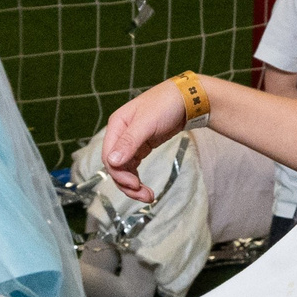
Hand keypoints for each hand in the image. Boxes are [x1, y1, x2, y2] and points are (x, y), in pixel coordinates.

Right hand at [100, 82, 187, 200]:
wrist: (188, 100)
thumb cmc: (166, 105)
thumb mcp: (147, 122)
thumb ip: (129, 142)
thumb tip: (112, 162)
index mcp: (117, 125)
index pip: (108, 156)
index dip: (118, 173)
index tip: (134, 185)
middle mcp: (120, 134)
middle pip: (115, 166)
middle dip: (126, 183)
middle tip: (143, 195)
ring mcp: (131, 142)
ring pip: (124, 169)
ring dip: (132, 185)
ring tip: (148, 196)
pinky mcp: (142, 147)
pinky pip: (133, 166)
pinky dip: (137, 178)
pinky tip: (146, 188)